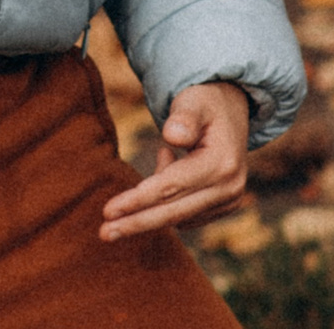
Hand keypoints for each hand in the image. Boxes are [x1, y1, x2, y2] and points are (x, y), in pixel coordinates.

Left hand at [100, 82, 252, 240]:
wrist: (230, 111)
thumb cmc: (204, 102)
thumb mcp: (193, 100)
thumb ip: (184, 117)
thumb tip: (172, 136)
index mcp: (222, 164)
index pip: (171, 187)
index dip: (138, 200)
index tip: (107, 211)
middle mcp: (230, 188)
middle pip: (174, 212)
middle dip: (136, 223)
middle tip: (103, 234)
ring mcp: (229, 201)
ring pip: (178, 217)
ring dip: (146, 211)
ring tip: (131, 187)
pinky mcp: (222, 206)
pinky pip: (185, 213)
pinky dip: (164, 200)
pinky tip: (165, 166)